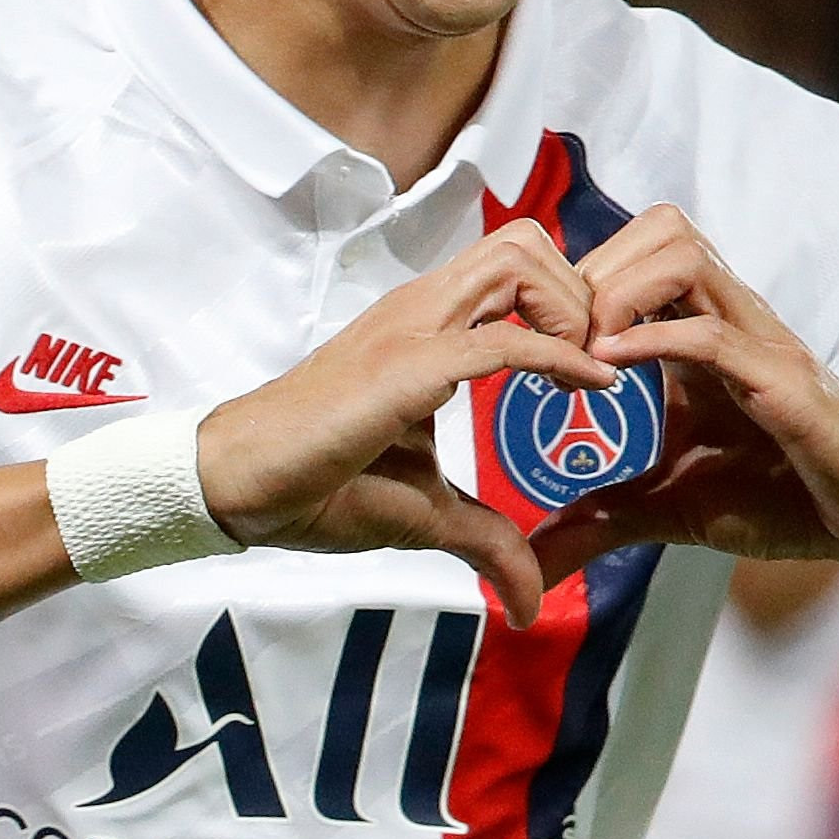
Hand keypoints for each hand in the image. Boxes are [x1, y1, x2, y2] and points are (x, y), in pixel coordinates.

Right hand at [198, 220, 614, 626]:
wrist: (242, 484)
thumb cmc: (321, 483)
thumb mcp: (426, 511)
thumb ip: (486, 539)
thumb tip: (528, 598)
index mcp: (427, 324)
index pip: (515, 266)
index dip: (568, 302)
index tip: (596, 364)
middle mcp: (422, 308)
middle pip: (525, 240)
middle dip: (580, 289)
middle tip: (596, 359)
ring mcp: (411, 328)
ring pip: (516, 261)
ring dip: (570, 308)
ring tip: (587, 369)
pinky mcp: (403, 365)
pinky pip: (499, 342)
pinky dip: (558, 357)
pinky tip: (588, 388)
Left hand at [526, 205, 838, 596]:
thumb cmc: (790, 502)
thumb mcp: (674, 508)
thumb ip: (606, 519)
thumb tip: (537, 555)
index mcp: (702, 334)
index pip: (638, 254)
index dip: (580, 281)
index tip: (543, 342)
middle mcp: (732, 321)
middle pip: (658, 230)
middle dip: (594, 270)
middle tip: (560, 340)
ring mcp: (761, 343)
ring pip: (684, 254)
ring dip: (620, 292)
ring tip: (586, 352)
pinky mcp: (786, 383)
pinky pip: (713, 335)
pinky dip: (654, 339)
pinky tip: (611, 367)